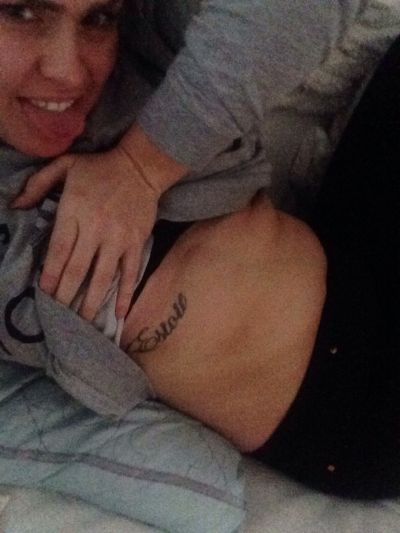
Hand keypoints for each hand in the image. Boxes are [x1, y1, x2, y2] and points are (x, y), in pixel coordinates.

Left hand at [11, 146, 159, 319]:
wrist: (141, 166)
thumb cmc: (99, 168)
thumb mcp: (64, 165)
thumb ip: (38, 184)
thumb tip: (16, 206)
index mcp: (75, 211)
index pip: (59, 250)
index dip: (51, 275)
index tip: (44, 294)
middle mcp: (95, 228)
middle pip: (77, 269)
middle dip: (66, 295)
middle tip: (59, 316)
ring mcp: (118, 238)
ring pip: (102, 276)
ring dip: (91, 302)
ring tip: (82, 322)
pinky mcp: (136, 243)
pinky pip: (129, 272)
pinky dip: (124, 294)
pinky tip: (119, 313)